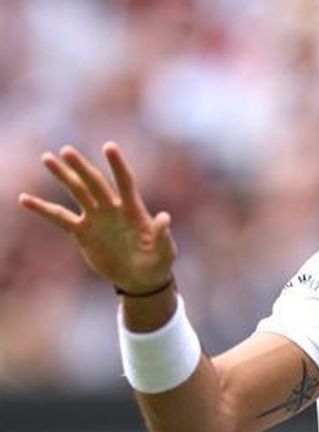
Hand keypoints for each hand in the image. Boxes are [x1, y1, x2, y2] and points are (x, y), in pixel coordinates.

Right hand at [18, 142, 176, 293]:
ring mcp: (96, 218)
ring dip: (63, 176)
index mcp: (133, 210)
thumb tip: (164, 217)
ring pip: (77, 193)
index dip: (117, 165)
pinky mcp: (83, 232)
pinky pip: (60, 218)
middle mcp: (113, 209)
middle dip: (81, 167)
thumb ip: (162, 234)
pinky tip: (25, 199)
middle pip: (95, 183)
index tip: (108, 146)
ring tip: (46, 158)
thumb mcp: (165, 251)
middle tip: (66, 151)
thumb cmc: (157, 262)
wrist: (141, 278)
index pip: (125, 182)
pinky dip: (43, 209)